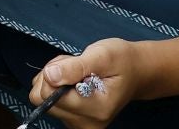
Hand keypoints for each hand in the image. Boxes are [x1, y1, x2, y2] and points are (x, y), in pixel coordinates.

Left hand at [29, 39, 144, 127]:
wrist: (135, 72)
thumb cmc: (121, 61)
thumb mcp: (102, 56)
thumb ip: (75, 67)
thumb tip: (50, 75)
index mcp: (95, 110)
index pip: (50, 95)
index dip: (56, 72)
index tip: (74, 64)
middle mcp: (86, 123)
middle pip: (42, 98)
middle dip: (53, 75)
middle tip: (76, 66)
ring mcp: (79, 124)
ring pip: (43, 98)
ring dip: (55, 79)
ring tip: (78, 72)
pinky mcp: (73, 120)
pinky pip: (49, 101)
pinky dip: (57, 86)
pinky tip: (75, 79)